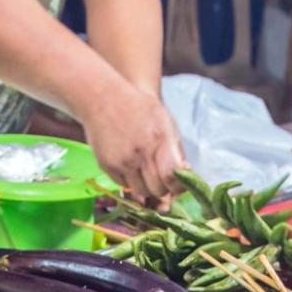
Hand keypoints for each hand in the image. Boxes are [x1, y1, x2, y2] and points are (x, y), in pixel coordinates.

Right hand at [80, 80, 187, 200]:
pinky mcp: (107, 166)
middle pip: (158, 190)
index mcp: (158, 140)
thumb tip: (186, 175)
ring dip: (148, 187)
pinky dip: (131, 181)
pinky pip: (124, 186)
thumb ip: (177, 151)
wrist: (105, 99)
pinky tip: (132, 166)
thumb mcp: (166, 123)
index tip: (179, 183)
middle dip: (164, 189)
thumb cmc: (141, 110)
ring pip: (141, 192)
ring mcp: (121, 161)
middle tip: (164, 179)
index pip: (172, 176)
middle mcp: (139, 153)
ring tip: (148, 173)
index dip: (178, 186)